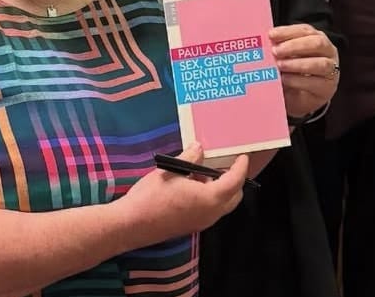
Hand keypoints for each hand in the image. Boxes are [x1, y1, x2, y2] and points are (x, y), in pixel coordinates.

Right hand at [117, 143, 247, 246]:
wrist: (132, 224)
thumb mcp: (171, 170)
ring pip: (221, 205)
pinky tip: (192, 184)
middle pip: (234, 197)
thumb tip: (199, 148)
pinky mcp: (191, 226)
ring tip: (204, 171)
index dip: (241, 167)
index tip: (242, 156)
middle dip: (234, 180)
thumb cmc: (152, 196)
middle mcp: (210, 214)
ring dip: (219, 188)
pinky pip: (209, 210)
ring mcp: (201, 223)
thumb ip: (190, 158)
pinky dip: (209, 196)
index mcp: (210, 199)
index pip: (235, 182)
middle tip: (226, 164)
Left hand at [270, 24, 339, 118]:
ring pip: (320, 64)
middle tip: (276, 51)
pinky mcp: (327, 88)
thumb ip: (281, 48)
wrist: (300, 98)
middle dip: (295, 46)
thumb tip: (267, 42)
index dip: (288, 31)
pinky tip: (284, 79)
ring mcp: (331, 70)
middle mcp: (328, 51)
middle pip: (317, 43)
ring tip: (279, 66)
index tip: (271, 35)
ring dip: (297, 64)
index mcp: (317, 38)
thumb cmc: (294, 72)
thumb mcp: (287, 57)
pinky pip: (315, 83)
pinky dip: (298, 80)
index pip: (305, 30)